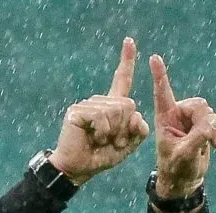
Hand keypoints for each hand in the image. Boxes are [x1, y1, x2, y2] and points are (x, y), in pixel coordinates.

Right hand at [49, 37, 149, 185]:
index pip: (122, 80)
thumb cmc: (101, 156)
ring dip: (113, 133)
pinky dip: (102, 133)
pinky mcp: (77, 111)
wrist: (79, 168)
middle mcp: (100, 101)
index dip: (127, 61)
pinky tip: (93, 138)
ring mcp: (88, 104)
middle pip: (128, 104)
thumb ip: (138, 130)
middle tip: (112, 141)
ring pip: (116, 111)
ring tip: (100, 141)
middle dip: (125, 128)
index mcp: (112, 106)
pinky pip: (101, 117)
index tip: (130, 41)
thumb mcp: (128, 145)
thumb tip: (136, 116)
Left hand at [149, 54, 215, 198]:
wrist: (185, 179)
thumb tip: (213, 123)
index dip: (160, 75)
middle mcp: (177, 114)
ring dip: (212, 127)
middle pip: (198, 104)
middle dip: (204, 120)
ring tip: (209, 144)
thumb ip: (199, 137)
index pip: (162, 93)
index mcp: (164, 118)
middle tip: (206, 138)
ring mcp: (191, 119)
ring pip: (208, 112)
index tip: (154, 57)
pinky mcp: (202, 125)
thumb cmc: (177, 168)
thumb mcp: (185, 154)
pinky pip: (215, 120)